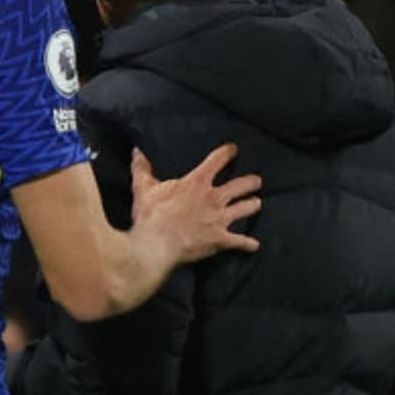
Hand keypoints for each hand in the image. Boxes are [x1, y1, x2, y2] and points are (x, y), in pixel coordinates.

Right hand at [131, 144, 262, 263]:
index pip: (217, 161)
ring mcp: (219, 219)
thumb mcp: (143, 188)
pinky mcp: (220, 239)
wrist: (156, 245)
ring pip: (245, 209)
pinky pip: (239, 241)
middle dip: (250, 182)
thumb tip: (137, 152)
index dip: (227, 153)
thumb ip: (142, 169)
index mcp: (197, 183)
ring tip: (257, 204)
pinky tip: (253, 245)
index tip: (234, 149)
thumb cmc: (150, 215)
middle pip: (240, 185)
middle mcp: (214, 198)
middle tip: (256, 181)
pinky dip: (247, 244)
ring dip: (252, 206)